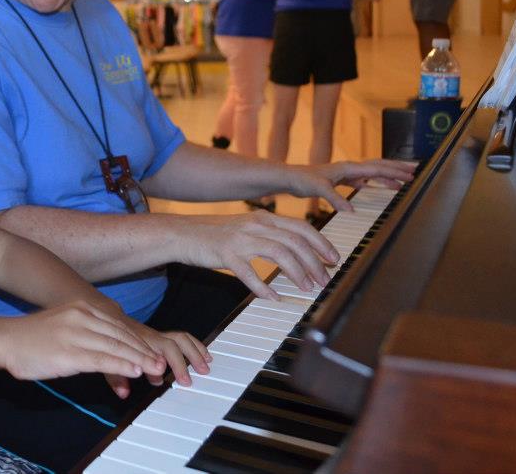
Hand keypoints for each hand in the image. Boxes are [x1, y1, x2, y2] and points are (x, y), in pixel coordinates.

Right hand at [0, 301, 164, 387]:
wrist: (6, 339)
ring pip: (116, 347)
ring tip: (154, 369)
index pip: (119, 325)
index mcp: (83, 308)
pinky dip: (121, 366)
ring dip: (139, 360)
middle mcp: (83, 317)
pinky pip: (102, 359)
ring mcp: (77, 334)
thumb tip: (108, 344)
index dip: (139, 340)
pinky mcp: (69, 353)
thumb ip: (87, 329)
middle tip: (162, 364)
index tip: (153, 352)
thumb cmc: (34, 337)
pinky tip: (134, 371)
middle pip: (122, 336)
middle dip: (144, 351)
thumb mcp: (66, 322)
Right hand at [182, 212, 339, 297]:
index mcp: (263, 218)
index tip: (333, 259)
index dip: (321, 243)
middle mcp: (255, 225)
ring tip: (307, 288)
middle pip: (295, 241)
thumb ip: (269, 234)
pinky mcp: (226, 254)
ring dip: (298, 272)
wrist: (182, 233)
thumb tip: (295, 248)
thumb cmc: (214, 234)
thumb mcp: (246, 227)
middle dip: (315, 262)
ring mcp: (241, 239)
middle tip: (324, 279)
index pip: (301, 227)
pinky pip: (250, 273)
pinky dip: (264, 287)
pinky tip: (274, 297)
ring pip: (279, 253)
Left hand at [293, 159, 415, 212]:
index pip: (377, 168)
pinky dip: (374, 182)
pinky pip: (363, 179)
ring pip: (372, 171)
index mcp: (348, 168)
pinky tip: (377, 187)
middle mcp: (349, 168)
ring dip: (388, 174)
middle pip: (379, 165)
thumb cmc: (302, 180)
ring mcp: (345, 173)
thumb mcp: (319, 189)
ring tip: (404, 180)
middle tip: (415, 171)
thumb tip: (351, 210)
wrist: (289, 178)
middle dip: (398, 168)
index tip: (411, 175)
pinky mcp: (340, 179)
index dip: (395, 172)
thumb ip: (335, 198)